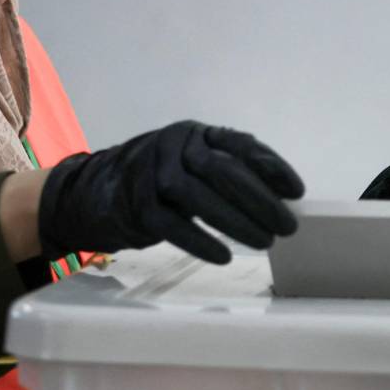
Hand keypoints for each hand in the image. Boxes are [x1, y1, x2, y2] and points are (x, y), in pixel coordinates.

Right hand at [37, 121, 304, 264]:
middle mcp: (172, 146)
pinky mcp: (135, 206)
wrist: (93, 193)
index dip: (271, 167)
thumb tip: (280, 197)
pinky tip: (224, 255)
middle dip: (260, 200)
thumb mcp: (192, 166)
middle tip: (287, 226)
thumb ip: (228, 172)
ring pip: (199, 197)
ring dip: (237, 222)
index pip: (240, 145)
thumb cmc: (158, 182)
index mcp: (194, 134)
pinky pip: (172, 225)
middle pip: (222, 170)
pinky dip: (201, 241)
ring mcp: (150, 174)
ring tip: (265, 242)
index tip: (296, 192)